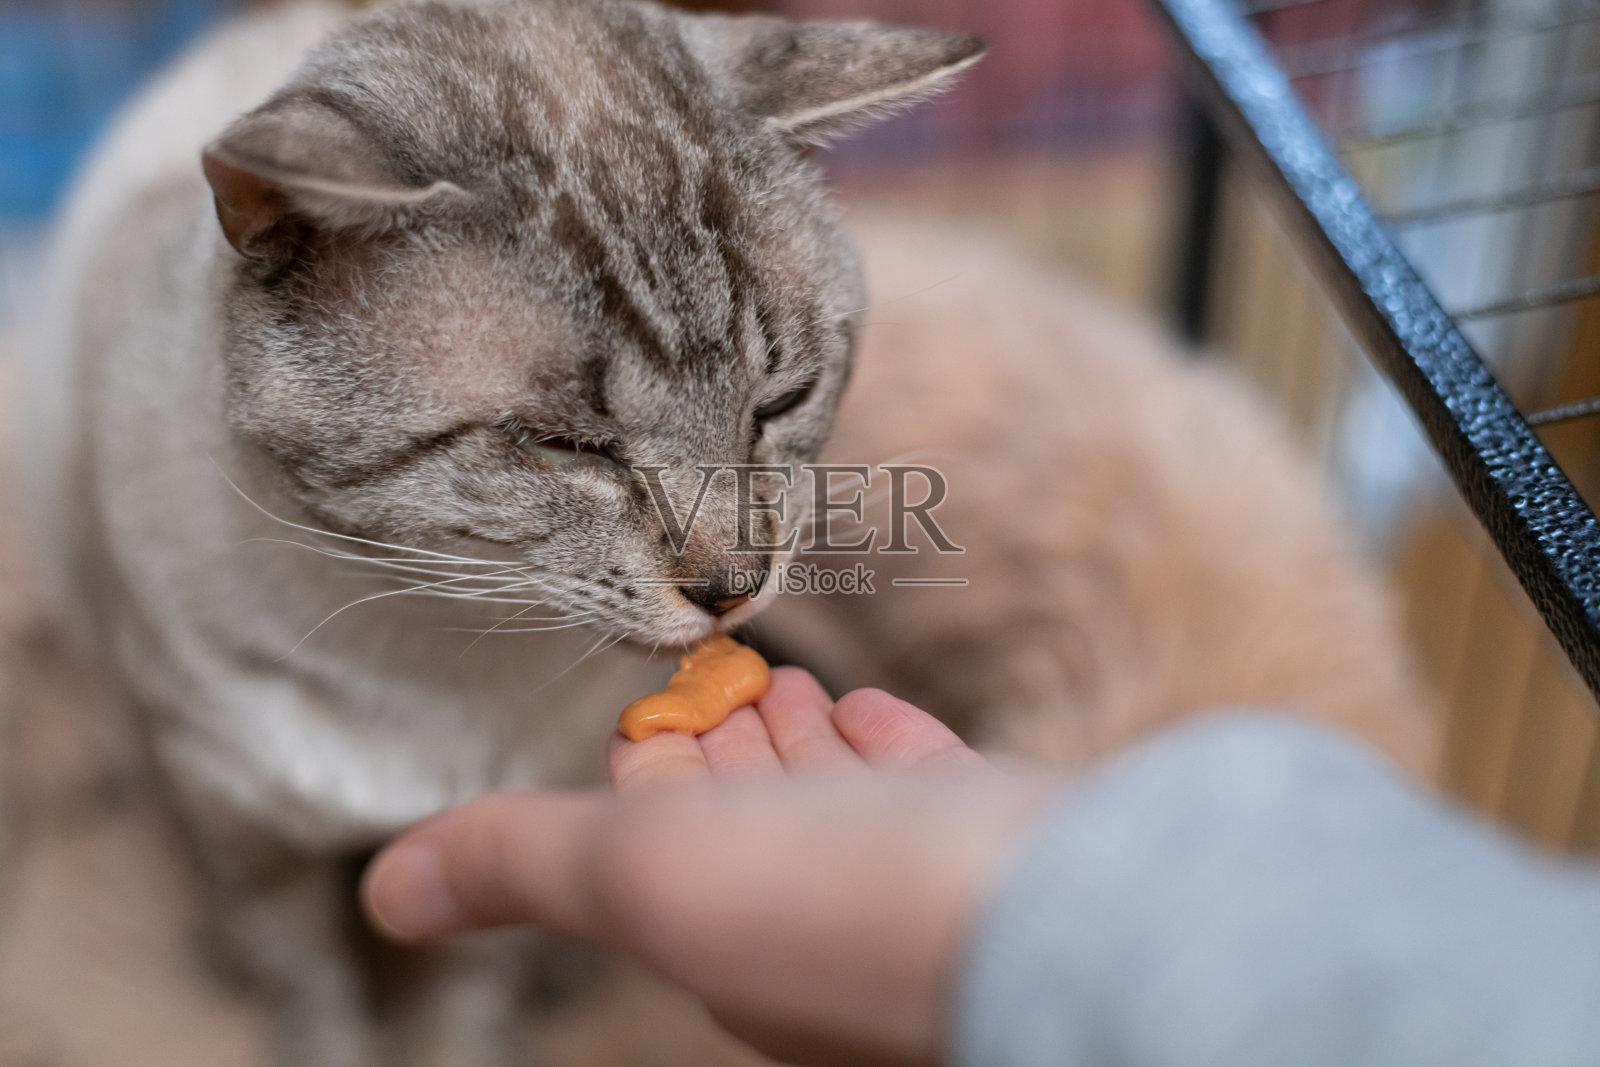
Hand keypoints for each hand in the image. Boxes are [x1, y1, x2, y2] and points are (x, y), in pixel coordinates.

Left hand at [362, 669, 1056, 1065]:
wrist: (1074, 916)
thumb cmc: (852, 906)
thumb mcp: (648, 873)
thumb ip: (528, 866)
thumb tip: (384, 895)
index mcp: (729, 940)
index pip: (659, 845)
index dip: (641, 776)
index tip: (638, 716)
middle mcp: (821, 922)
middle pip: (751, 820)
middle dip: (720, 749)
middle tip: (710, 679)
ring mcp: (915, 879)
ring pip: (837, 799)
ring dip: (796, 742)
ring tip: (780, 680)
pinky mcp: (993, 839)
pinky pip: (923, 785)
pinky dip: (884, 747)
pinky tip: (868, 713)